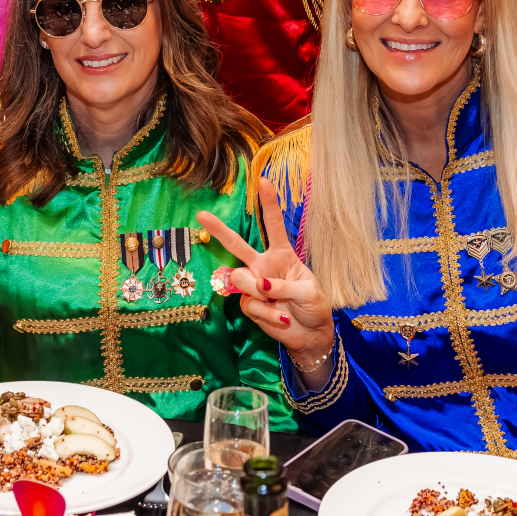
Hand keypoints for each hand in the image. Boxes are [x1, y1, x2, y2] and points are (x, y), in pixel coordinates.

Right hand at [196, 178, 334, 364]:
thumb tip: (257, 284)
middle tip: (202, 215)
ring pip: (241, 279)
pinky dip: (267, 313)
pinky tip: (280, 317)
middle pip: (238, 244)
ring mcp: (254, 286)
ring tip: (278, 304)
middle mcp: (264, 266)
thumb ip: (282, 286)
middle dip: (219, 230)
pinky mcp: (249, 305)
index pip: (274, 226)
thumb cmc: (314, 306)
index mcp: (282, 255)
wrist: (311, 335)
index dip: (269, 203)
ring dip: (260, 292)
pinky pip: (250, 304)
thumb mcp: (307, 291)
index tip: (263, 181)